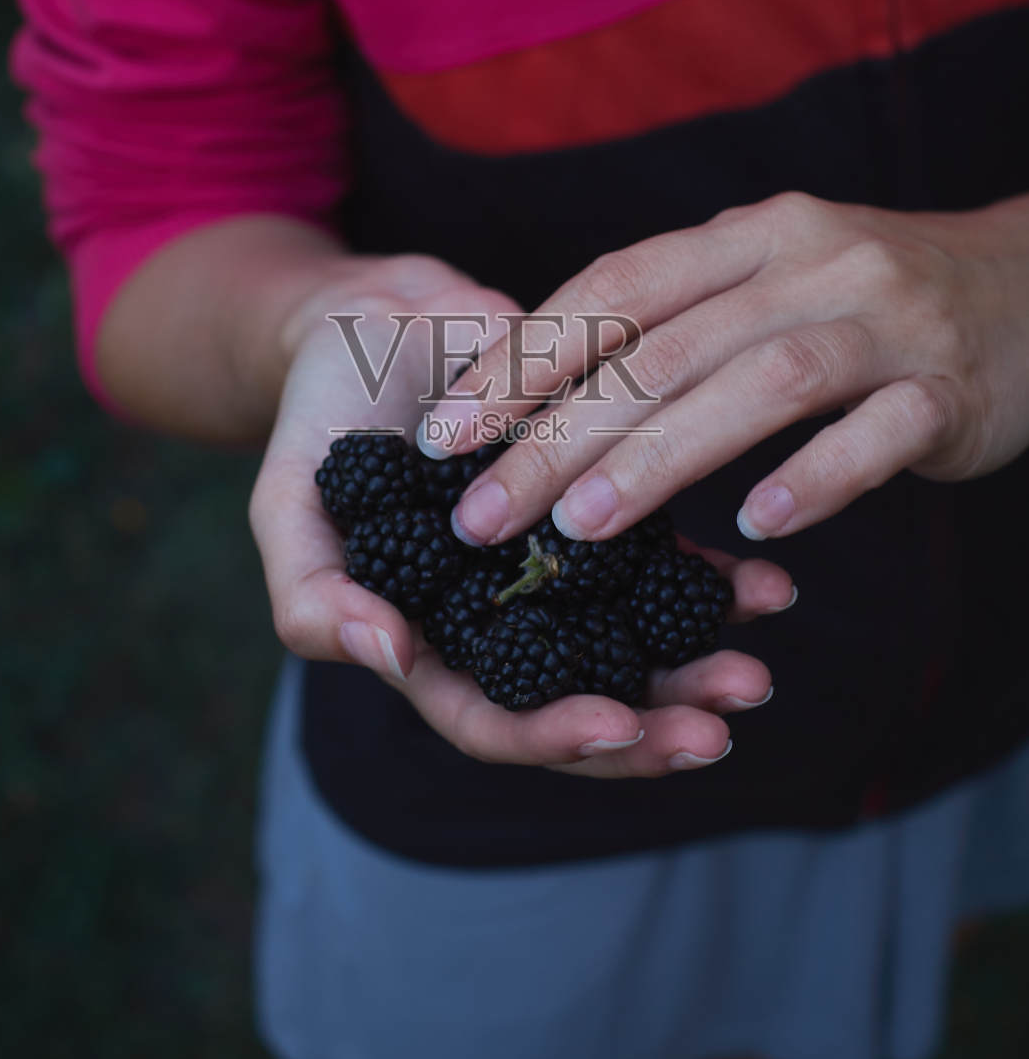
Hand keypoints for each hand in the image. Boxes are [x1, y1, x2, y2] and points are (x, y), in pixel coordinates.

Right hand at [248, 252, 792, 777]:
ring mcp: (560, 567)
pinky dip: (715, 581)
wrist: (378, 322)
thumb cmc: (322, 418)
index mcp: (431, 638)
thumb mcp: (288, 506)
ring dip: (699, 666)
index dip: (551, 735)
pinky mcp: (605, 502)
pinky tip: (768, 590)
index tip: (617, 726)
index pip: (492, 718)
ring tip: (754, 675)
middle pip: (583, 699)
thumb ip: (315, 594)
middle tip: (720, 725)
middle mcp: (505, 618)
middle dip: (653, 724)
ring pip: (637, 642)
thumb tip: (389, 656)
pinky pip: (667, 557)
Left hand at [422, 191, 1028, 548]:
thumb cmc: (871, 296)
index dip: (523, 357)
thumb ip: (678, 319)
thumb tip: (544, 392)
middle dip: (557, 433)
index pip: (615, 286)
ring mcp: (887, 322)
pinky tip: (757, 528)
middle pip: (665, 346)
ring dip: (660, 459)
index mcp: (751, 233)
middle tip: (480, 513)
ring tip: (580, 530)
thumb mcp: (770, 276)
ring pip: (758, 385)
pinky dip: (815, 478)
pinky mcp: (949, 388)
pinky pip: (875, 435)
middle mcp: (811, 262)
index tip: (446, 432)